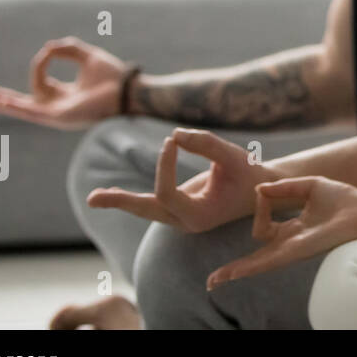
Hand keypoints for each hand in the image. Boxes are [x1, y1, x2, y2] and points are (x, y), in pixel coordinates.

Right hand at [0, 36, 128, 129]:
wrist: (127, 89)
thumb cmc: (113, 76)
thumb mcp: (87, 56)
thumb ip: (67, 49)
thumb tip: (48, 47)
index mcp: (67, 94)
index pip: (42, 82)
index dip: (40, 64)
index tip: (48, 52)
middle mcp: (60, 106)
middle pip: (27, 103)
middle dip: (6, 99)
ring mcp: (59, 114)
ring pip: (26, 109)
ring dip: (6, 103)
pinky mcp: (60, 118)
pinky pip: (34, 112)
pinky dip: (17, 107)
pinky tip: (2, 102)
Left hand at [87, 128, 279, 232]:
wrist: (264, 192)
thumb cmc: (251, 175)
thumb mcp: (233, 157)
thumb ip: (205, 144)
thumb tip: (173, 133)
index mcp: (199, 216)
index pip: (166, 192)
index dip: (164, 165)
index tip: (172, 139)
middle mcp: (186, 222)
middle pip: (147, 210)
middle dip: (120, 201)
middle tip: (92, 199)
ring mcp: (182, 218)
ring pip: (146, 209)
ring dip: (121, 200)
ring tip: (95, 197)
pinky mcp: (180, 208)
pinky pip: (153, 203)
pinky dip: (132, 197)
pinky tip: (112, 193)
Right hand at [205, 175, 356, 289]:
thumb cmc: (346, 199)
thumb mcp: (310, 186)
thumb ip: (284, 188)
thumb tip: (260, 190)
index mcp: (294, 229)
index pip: (264, 226)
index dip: (260, 205)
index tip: (266, 191)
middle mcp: (292, 243)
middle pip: (258, 259)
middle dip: (235, 269)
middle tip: (213, 280)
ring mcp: (295, 249)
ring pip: (260, 264)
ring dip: (237, 271)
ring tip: (215, 281)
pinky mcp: (300, 250)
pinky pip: (271, 259)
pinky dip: (251, 266)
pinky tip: (235, 273)